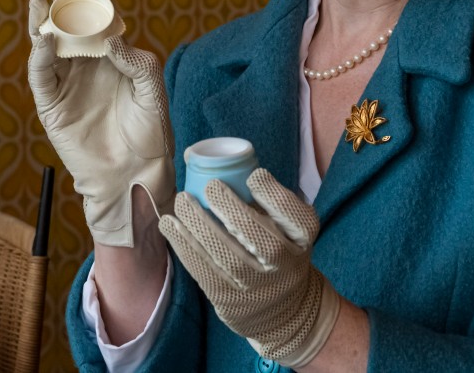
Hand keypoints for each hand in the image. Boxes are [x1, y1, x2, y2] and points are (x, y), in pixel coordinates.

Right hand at [27, 0, 174, 247]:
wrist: (134, 173)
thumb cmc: (150, 134)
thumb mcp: (153, 92)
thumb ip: (137, 62)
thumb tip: (113, 38)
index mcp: (115, 61)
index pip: (103, 24)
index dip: (97, 2)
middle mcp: (89, 68)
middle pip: (72, 29)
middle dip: (64, 2)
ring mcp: (68, 85)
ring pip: (51, 47)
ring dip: (44, 23)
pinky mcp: (52, 105)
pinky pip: (42, 76)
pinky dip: (39, 55)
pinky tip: (43, 37)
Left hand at [158, 168, 340, 367]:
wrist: (282, 308)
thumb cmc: (279, 249)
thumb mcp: (289, 227)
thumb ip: (268, 202)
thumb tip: (224, 165)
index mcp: (303, 241)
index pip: (297, 218)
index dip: (274, 196)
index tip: (254, 176)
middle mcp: (285, 267)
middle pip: (260, 240)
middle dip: (232, 210)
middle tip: (210, 185)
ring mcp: (256, 288)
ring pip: (226, 258)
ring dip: (199, 226)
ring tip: (182, 201)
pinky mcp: (229, 300)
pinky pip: (204, 272)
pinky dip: (184, 246)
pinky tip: (170, 225)